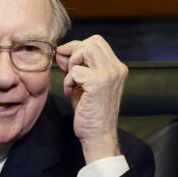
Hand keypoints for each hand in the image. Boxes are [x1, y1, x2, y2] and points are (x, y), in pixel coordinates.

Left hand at [56, 35, 127, 163]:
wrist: (97, 135)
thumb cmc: (89, 111)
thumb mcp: (82, 83)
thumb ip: (74, 66)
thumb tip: (61, 52)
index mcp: (116, 67)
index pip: (97, 42)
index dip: (77, 47)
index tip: (67, 62)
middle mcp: (117, 68)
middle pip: (92, 41)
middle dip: (73, 52)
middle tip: (66, 70)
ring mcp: (110, 74)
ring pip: (85, 49)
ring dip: (72, 64)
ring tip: (71, 81)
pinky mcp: (99, 83)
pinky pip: (75, 70)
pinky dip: (67, 81)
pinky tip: (70, 93)